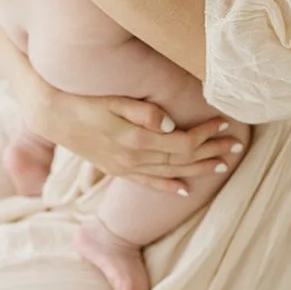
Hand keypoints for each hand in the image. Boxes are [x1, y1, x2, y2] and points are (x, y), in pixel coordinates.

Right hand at [29, 85, 241, 195]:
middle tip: (237, 145)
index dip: (207, 133)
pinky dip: (170, 187)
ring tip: (223, 165)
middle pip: (183, 159)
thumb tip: (172, 124)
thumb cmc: (85, 100)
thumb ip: (144, 113)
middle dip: (212, 152)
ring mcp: (126, 167)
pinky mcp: (118, 169)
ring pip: (171, 173)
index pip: (183, 141)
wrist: (53, 115)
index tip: (225, 122)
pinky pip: (149, 184)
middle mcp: (134, 159)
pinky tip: (186, 189)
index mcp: (137, 140)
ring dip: (199, 170)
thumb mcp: (114, 101)